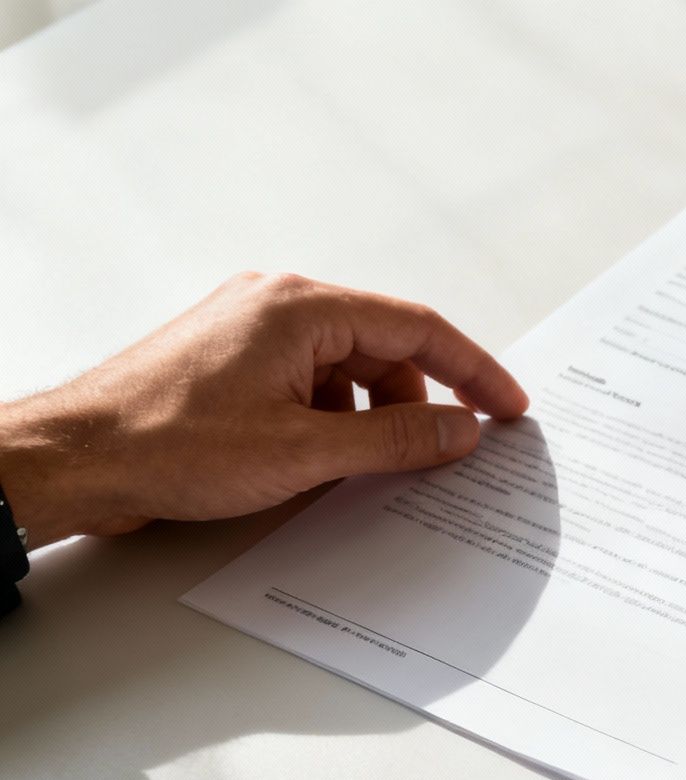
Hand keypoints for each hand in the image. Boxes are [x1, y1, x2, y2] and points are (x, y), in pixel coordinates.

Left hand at [0, 272, 526, 545]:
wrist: (77, 459)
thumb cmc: (167, 443)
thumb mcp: (305, 451)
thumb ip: (397, 440)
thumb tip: (461, 430)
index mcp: (301, 307)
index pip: (417, 328)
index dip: (474, 371)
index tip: (509, 408)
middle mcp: (277, 306)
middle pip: (384, 348)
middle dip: (418, 404)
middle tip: (444, 454)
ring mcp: (252, 332)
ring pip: (347, 371)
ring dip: (370, 419)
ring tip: (365, 469)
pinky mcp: (233, 363)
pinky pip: (310, 384)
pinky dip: (333, 421)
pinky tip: (323, 464)